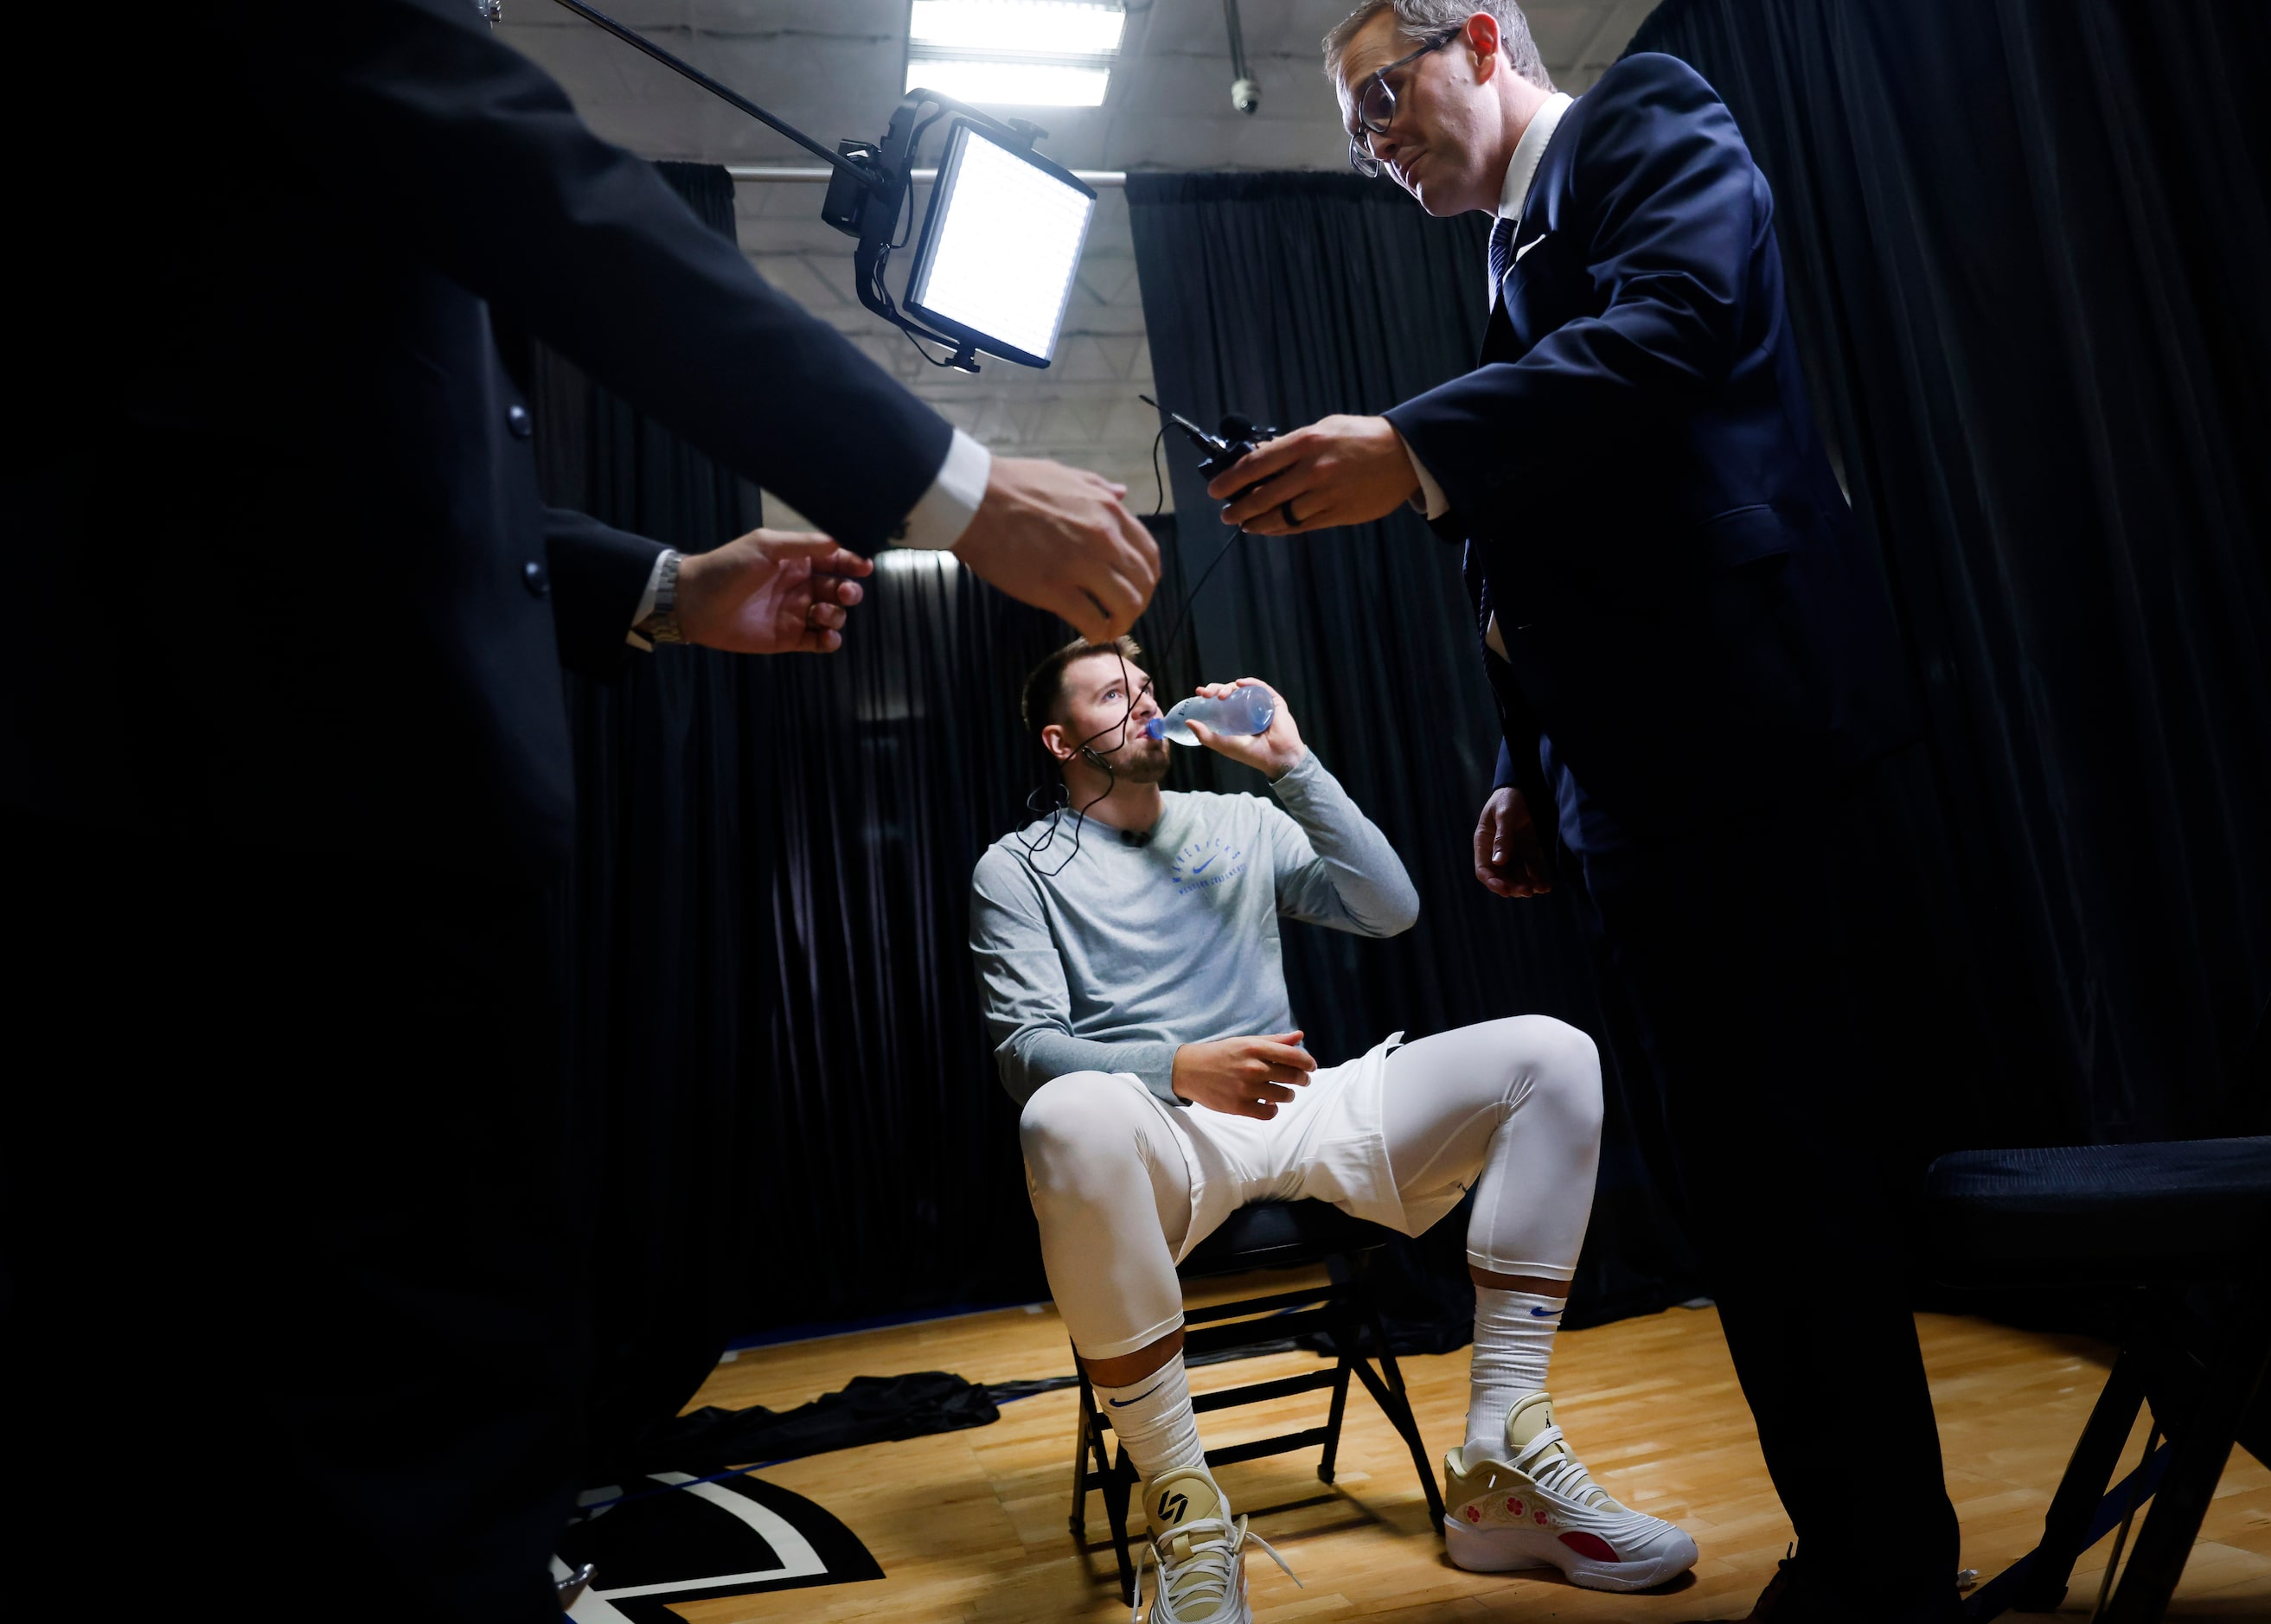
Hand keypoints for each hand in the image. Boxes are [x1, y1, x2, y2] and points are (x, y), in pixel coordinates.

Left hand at [675, 529, 871, 653]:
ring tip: (821, 614)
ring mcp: (795, 613)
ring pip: (833, 615)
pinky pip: (819, 642)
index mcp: (796, 561)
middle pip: (839, 588)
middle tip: (845, 592)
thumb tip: (839, 541)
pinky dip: (829, 641)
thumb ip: (804, 545)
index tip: (864, 567)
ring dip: (837, 615)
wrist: (695, 602)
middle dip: (849, 590)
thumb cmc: (728, 568)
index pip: (834, 560)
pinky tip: (827, 637)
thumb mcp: (766, 546)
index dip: (852, 563)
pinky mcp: (788, 639)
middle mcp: (799, 586)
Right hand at [954, 456, 1160, 640]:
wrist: (975, 499)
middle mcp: (1103, 539)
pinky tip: (1090, 634)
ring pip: (1125, 605)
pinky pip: (1091, 620)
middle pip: (1142, 584)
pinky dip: (1097, 633)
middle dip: (1139, 604)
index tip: (1136, 587)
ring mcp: (1080, 566)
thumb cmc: (1015, 484)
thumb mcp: (1067, 475)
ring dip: (1122, 622)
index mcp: (1108, 511)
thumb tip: (1122, 494)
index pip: (1148, 553)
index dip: (1147, 577)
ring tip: (1109, 628)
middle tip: (1123, 613)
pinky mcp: (1054, 590)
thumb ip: (1099, 488)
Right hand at [1171, 1032, 1317, 1119]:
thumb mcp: (1245, 1042)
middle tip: (1303, 1080)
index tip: (1311, 1066)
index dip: (1308, 1062)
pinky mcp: (1238, 1107)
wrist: (1188, 1070)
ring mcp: (1246, 1089)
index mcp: (1255, 1048)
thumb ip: (1274, 1041)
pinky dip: (1273, 1110)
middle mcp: (1253, 1068)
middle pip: (1293, 1077)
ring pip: (1284, 1096)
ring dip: (1288, 1095)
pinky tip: (1269, 1104)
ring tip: (1284, 1092)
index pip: (1294, 1056)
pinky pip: (1269, 1113)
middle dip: (1303, 1079)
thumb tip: (1300, 1036)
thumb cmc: (1220, 1054)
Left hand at [1184, 678, 1305, 778]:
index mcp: (1236, 716)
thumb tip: (1188, 722)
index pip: (1222, 701)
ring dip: (1230, 687)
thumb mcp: (1223, 744)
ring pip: (1244, 688)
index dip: (1210, 694)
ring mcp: (1261, 704)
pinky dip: (1251, 682)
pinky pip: (1263, 688)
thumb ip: (1205, 735)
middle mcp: (1248, 708)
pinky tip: (1240, 683)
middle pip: (1231, 692)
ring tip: (1222, 695)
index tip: (1199, 693)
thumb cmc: (1250, 753)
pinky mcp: (1275, 702)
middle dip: (1217, 689)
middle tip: (1207, 693)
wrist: (1276, 758)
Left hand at [1205, 415, 1419, 534]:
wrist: (1404, 455)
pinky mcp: (1339, 514)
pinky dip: (1281, 529)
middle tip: (1226, 514)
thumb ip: (1292, 445)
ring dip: (1257, 523)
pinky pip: (1301, 526)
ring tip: (1245, 524)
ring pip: (1281, 517)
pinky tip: (1269, 527)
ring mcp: (1326, 495)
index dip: (1231, 480)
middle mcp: (1313, 470)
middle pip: (1263, 496)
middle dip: (1238, 508)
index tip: (1215, 490)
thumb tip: (1260, 458)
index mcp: (1306, 443)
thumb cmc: (1360, 437)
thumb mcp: (1325, 428)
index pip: (1256, 464)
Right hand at [1474, 787, 1552, 897]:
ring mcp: (1515, 851)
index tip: (1506, 889)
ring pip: (1518, 876)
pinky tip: (1546, 885)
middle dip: (1513, 886)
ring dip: (1526, 885)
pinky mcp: (1530, 849)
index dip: (1493, 882)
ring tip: (1539, 889)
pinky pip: (1533, 869)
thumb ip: (1503, 837)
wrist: (1528, 784)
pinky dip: (1538, 878)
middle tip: (1527, 891)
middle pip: (1502, 877)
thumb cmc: (1510, 796)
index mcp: (1485, 842)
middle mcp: (1498, 850)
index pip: (1484, 869)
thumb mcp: (1505, 813)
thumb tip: (1498, 862)